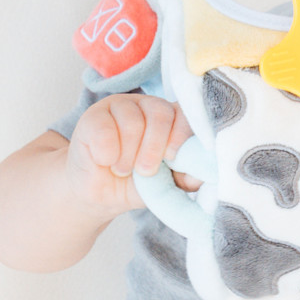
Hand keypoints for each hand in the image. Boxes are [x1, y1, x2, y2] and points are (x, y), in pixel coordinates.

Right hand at [65, 93, 201, 215]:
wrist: (98, 194)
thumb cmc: (136, 183)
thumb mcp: (164, 184)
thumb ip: (184, 177)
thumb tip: (205, 175)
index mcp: (172, 118)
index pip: (184, 113)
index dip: (181, 134)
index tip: (173, 157)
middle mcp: (148, 106)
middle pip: (159, 113)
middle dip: (154, 147)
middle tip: (145, 171)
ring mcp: (120, 107)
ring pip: (132, 121)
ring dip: (128, 154)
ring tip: (123, 170)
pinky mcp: (93, 115)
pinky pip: (104, 128)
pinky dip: (107, 152)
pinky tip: (105, 161)